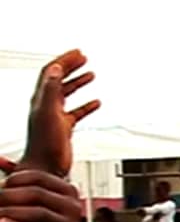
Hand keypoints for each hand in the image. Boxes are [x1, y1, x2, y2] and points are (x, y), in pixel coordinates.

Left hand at [0, 169, 82, 221]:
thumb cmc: (45, 217)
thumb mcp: (44, 198)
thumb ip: (24, 181)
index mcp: (68, 190)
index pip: (40, 177)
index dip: (16, 178)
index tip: (0, 184)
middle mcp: (72, 206)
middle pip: (37, 194)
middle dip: (10, 195)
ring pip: (38, 213)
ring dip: (12, 211)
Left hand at [22, 50, 100, 176]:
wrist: (45, 168)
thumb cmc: (45, 145)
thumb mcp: (48, 113)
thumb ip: (50, 90)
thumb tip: (55, 68)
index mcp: (41, 100)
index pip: (51, 73)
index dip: (64, 61)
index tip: (78, 53)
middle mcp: (47, 106)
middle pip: (58, 80)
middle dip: (71, 67)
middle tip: (83, 57)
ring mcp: (55, 117)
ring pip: (67, 94)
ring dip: (78, 82)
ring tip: (90, 74)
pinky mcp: (64, 129)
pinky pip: (77, 112)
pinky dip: (87, 105)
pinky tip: (96, 103)